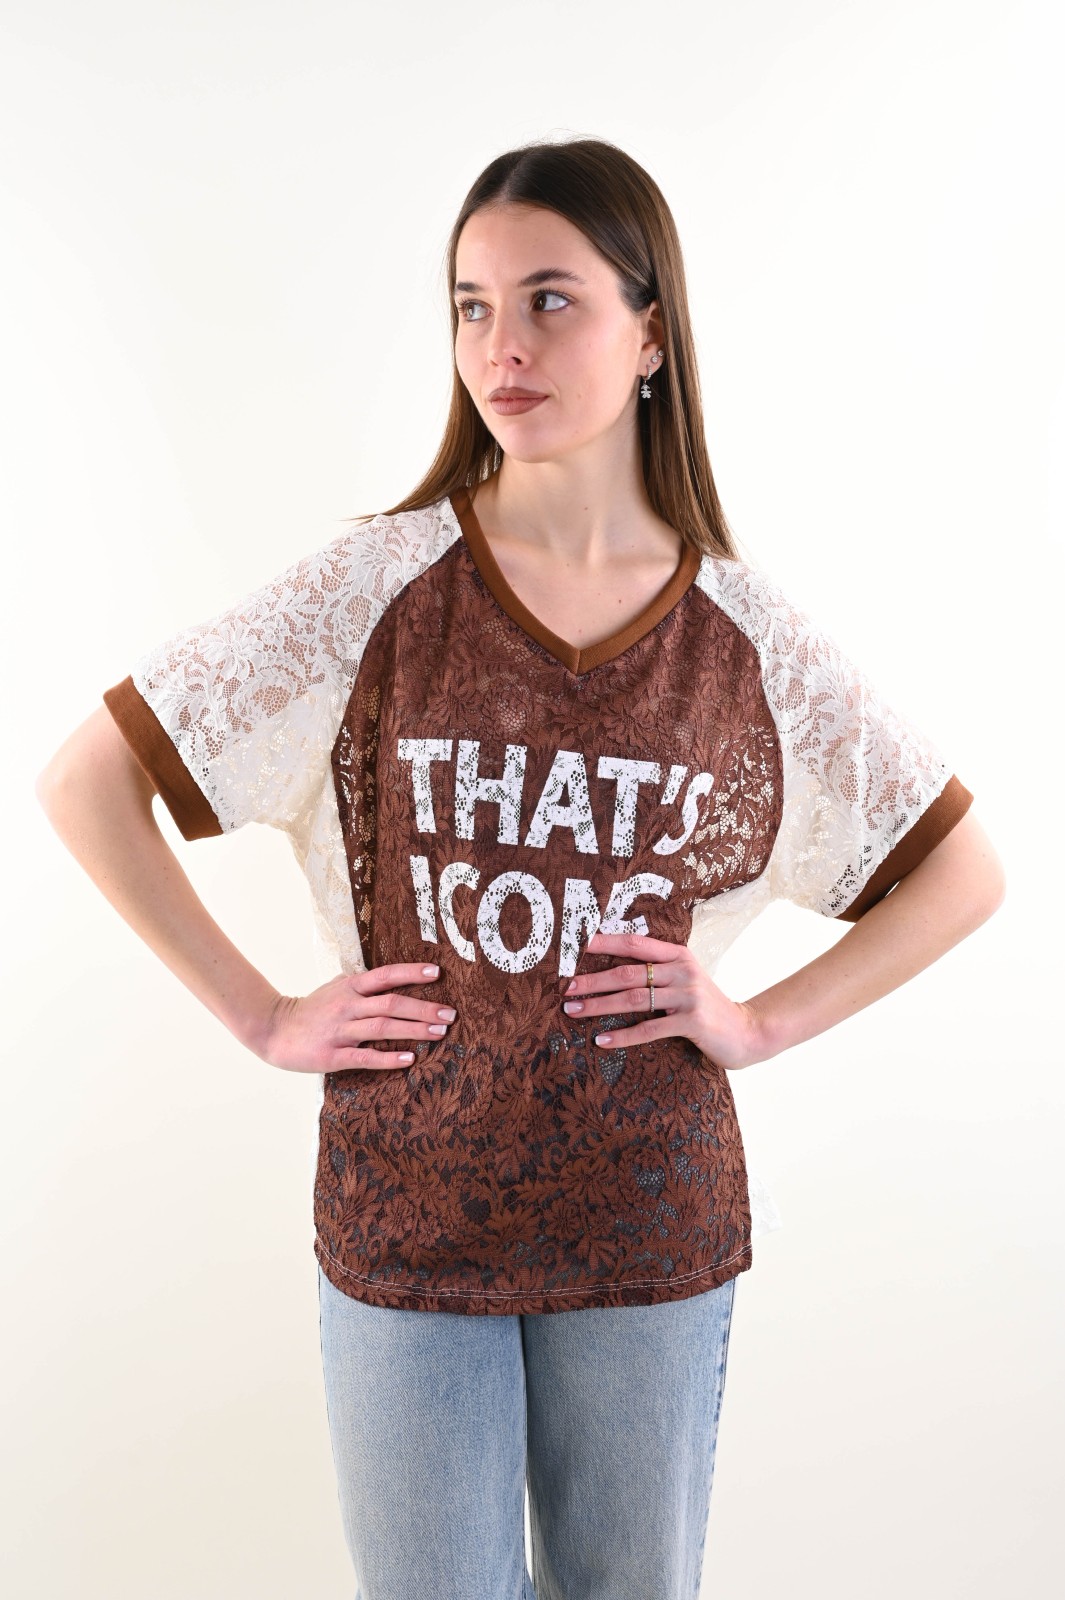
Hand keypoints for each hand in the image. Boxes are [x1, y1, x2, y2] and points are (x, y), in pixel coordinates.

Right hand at [258, 962, 455, 1073]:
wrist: (274, 1030)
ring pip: (383, 1028)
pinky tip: (409, 1059)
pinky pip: (365, 1056)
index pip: (385, 975)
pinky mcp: (332, 1055)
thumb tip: (387, 976)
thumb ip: (359, 982)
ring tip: (439, 1033)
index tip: (438, 973)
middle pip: (391, 1003)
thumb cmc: (310, 1010)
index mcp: (349, 987)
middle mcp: (347, 1006)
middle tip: (450, 1014)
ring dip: (414, 1030)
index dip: (411, 973)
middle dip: (424, 1008)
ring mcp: (340, 1030)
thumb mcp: (334, 988)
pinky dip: (389, 1058)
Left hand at [561, 931, 765, 1071]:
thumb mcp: (686, 979)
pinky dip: (623, 1035)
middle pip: (628, 972)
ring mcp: (688, 995)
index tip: (578, 946)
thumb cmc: (707, 1006)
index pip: (636, 944)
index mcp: (678, 955)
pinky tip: (602, 1039)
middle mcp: (682, 970)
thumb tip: (615, 971)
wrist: (745, 1031)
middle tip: (567, 988)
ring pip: (634, 999)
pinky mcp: (691, 1021)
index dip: (606, 943)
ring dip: (599, 1005)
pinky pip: (649, 1028)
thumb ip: (659, 970)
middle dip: (593, 980)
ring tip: (574, 1011)